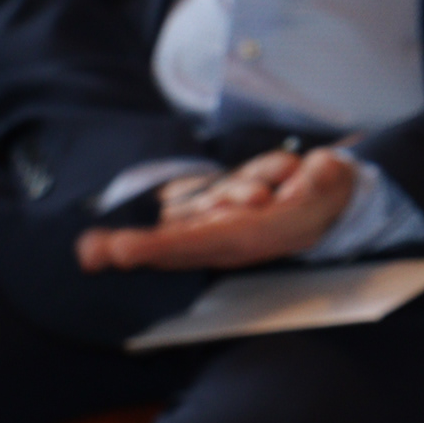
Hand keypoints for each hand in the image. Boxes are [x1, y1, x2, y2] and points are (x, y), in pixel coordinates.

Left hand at [79, 146, 357, 273]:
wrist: (325, 202)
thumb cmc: (324, 191)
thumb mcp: (333, 179)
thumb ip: (326, 176)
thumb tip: (320, 169)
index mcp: (262, 232)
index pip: (214, 238)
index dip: (173, 245)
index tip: (131, 248)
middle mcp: (231, 238)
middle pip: (180, 247)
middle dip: (139, 250)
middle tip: (96, 253)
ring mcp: (212, 232)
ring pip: (165, 242)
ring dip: (127, 247)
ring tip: (91, 251)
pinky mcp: (201, 223)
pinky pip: (165, 232)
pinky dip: (134, 243)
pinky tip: (100, 248)